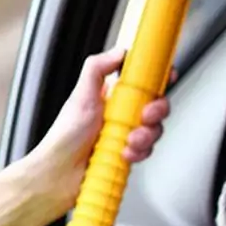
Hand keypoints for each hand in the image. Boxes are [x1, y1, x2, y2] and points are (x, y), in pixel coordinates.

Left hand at [29, 46, 171, 213]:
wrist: (60, 175)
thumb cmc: (64, 137)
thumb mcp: (80, 96)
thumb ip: (97, 68)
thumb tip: (120, 51)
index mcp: (111, 95)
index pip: (141, 79)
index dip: (157, 77)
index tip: (166, 76)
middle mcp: (120, 112)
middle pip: (156, 104)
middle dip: (155, 111)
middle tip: (144, 116)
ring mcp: (125, 134)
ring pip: (155, 129)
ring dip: (146, 135)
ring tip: (128, 141)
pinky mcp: (128, 154)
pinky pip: (147, 151)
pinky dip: (139, 153)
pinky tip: (124, 155)